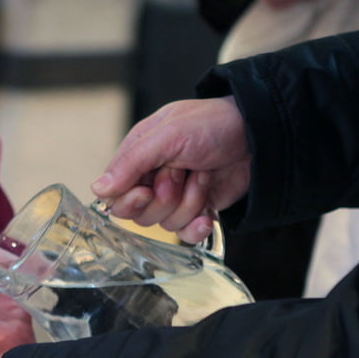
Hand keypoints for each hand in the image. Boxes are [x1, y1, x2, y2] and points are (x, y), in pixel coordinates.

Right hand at [91, 96, 251, 243]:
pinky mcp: (197, 210)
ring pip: (164, 224)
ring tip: (203, 176)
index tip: (146, 190)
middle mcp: (153, 178)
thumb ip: (131, 162)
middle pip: (138, 214)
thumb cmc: (213, 123)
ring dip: (189, 203)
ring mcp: (175, 197)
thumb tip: (98, 189)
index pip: (114, 195)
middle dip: (164, 198)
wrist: (260, 134)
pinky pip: (185, 234)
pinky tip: (207, 213)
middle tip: (182, 174)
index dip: (128, 200)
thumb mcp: (167, 135)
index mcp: (138, 157)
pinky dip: (197, 227)